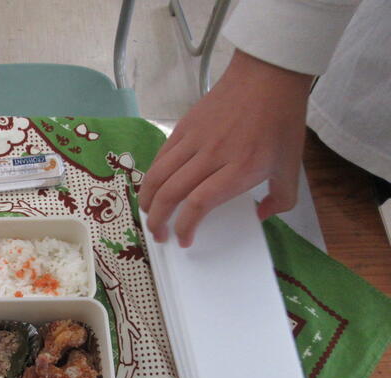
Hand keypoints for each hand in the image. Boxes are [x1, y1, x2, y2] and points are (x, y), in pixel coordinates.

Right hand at [138, 50, 312, 246]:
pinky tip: (153, 186)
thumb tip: (260, 215)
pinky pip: (161, 156)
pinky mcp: (184, 126)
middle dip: (158, 219)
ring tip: (146, 213)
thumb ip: (282, 197)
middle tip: (158, 234)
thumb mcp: (292, 164)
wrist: (268, 76)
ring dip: (147, 199)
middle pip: (171, 193)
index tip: (184, 240)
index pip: (199, 203)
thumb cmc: (281, 120)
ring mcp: (194, 139)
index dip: (185, 226)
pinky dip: (152, 175)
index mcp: (239, 168)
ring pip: (158, 174)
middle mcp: (212, 155)